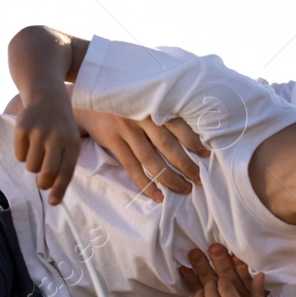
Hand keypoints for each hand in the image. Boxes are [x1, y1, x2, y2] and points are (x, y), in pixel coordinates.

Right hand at [14, 95, 82, 203]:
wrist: (48, 97)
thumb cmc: (61, 128)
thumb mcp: (70, 142)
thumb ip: (64, 166)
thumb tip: (54, 198)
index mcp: (72, 143)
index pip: (66, 172)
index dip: (59, 190)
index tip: (53, 203)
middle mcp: (56, 137)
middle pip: (47, 173)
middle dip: (43, 183)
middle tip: (42, 183)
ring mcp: (38, 132)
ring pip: (31, 166)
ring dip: (33, 165)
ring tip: (38, 152)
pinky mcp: (22, 128)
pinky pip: (19, 155)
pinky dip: (23, 154)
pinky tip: (29, 141)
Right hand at [76, 110, 210, 202]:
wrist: (89, 100)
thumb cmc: (124, 102)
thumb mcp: (144, 100)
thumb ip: (162, 112)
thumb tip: (192, 133)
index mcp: (154, 104)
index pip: (179, 125)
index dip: (193, 141)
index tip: (206, 154)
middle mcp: (142, 115)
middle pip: (168, 145)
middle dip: (186, 164)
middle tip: (199, 179)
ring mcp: (126, 128)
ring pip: (151, 159)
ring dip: (169, 177)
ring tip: (184, 189)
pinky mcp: (113, 139)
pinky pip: (131, 167)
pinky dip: (145, 184)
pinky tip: (158, 196)